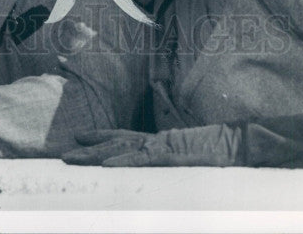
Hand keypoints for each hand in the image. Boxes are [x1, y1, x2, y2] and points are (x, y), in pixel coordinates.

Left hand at [63, 124, 241, 166]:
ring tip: (71, 157)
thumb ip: (173, 158)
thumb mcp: (189, 159)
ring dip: (94, 154)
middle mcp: (155, 140)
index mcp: (159, 141)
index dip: (101, 136)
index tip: (79, 136)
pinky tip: (105, 166)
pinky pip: (142, 160)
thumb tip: (166, 160)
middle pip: (115, 142)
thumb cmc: (217, 154)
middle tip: (63, 153)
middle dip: (88, 148)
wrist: (239, 144)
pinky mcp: (170, 156)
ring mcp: (161, 147)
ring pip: (120, 149)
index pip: (124, 137)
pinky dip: (123, 162)